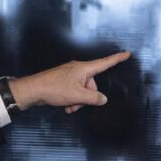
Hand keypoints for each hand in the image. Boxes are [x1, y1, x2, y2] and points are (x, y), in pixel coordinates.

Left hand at [9, 51, 130, 113]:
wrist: (34, 90)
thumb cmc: (54, 89)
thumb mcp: (78, 96)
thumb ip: (94, 97)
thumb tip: (103, 98)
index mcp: (84, 68)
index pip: (105, 63)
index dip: (117, 59)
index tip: (126, 53)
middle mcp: (78, 69)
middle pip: (92, 84)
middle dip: (88, 97)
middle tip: (78, 104)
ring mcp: (70, 75)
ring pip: (82, 90)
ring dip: (79, 101)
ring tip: (70, 107)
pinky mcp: (63, 81)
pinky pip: (74, 91)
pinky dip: (72, 99)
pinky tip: (66, 107)